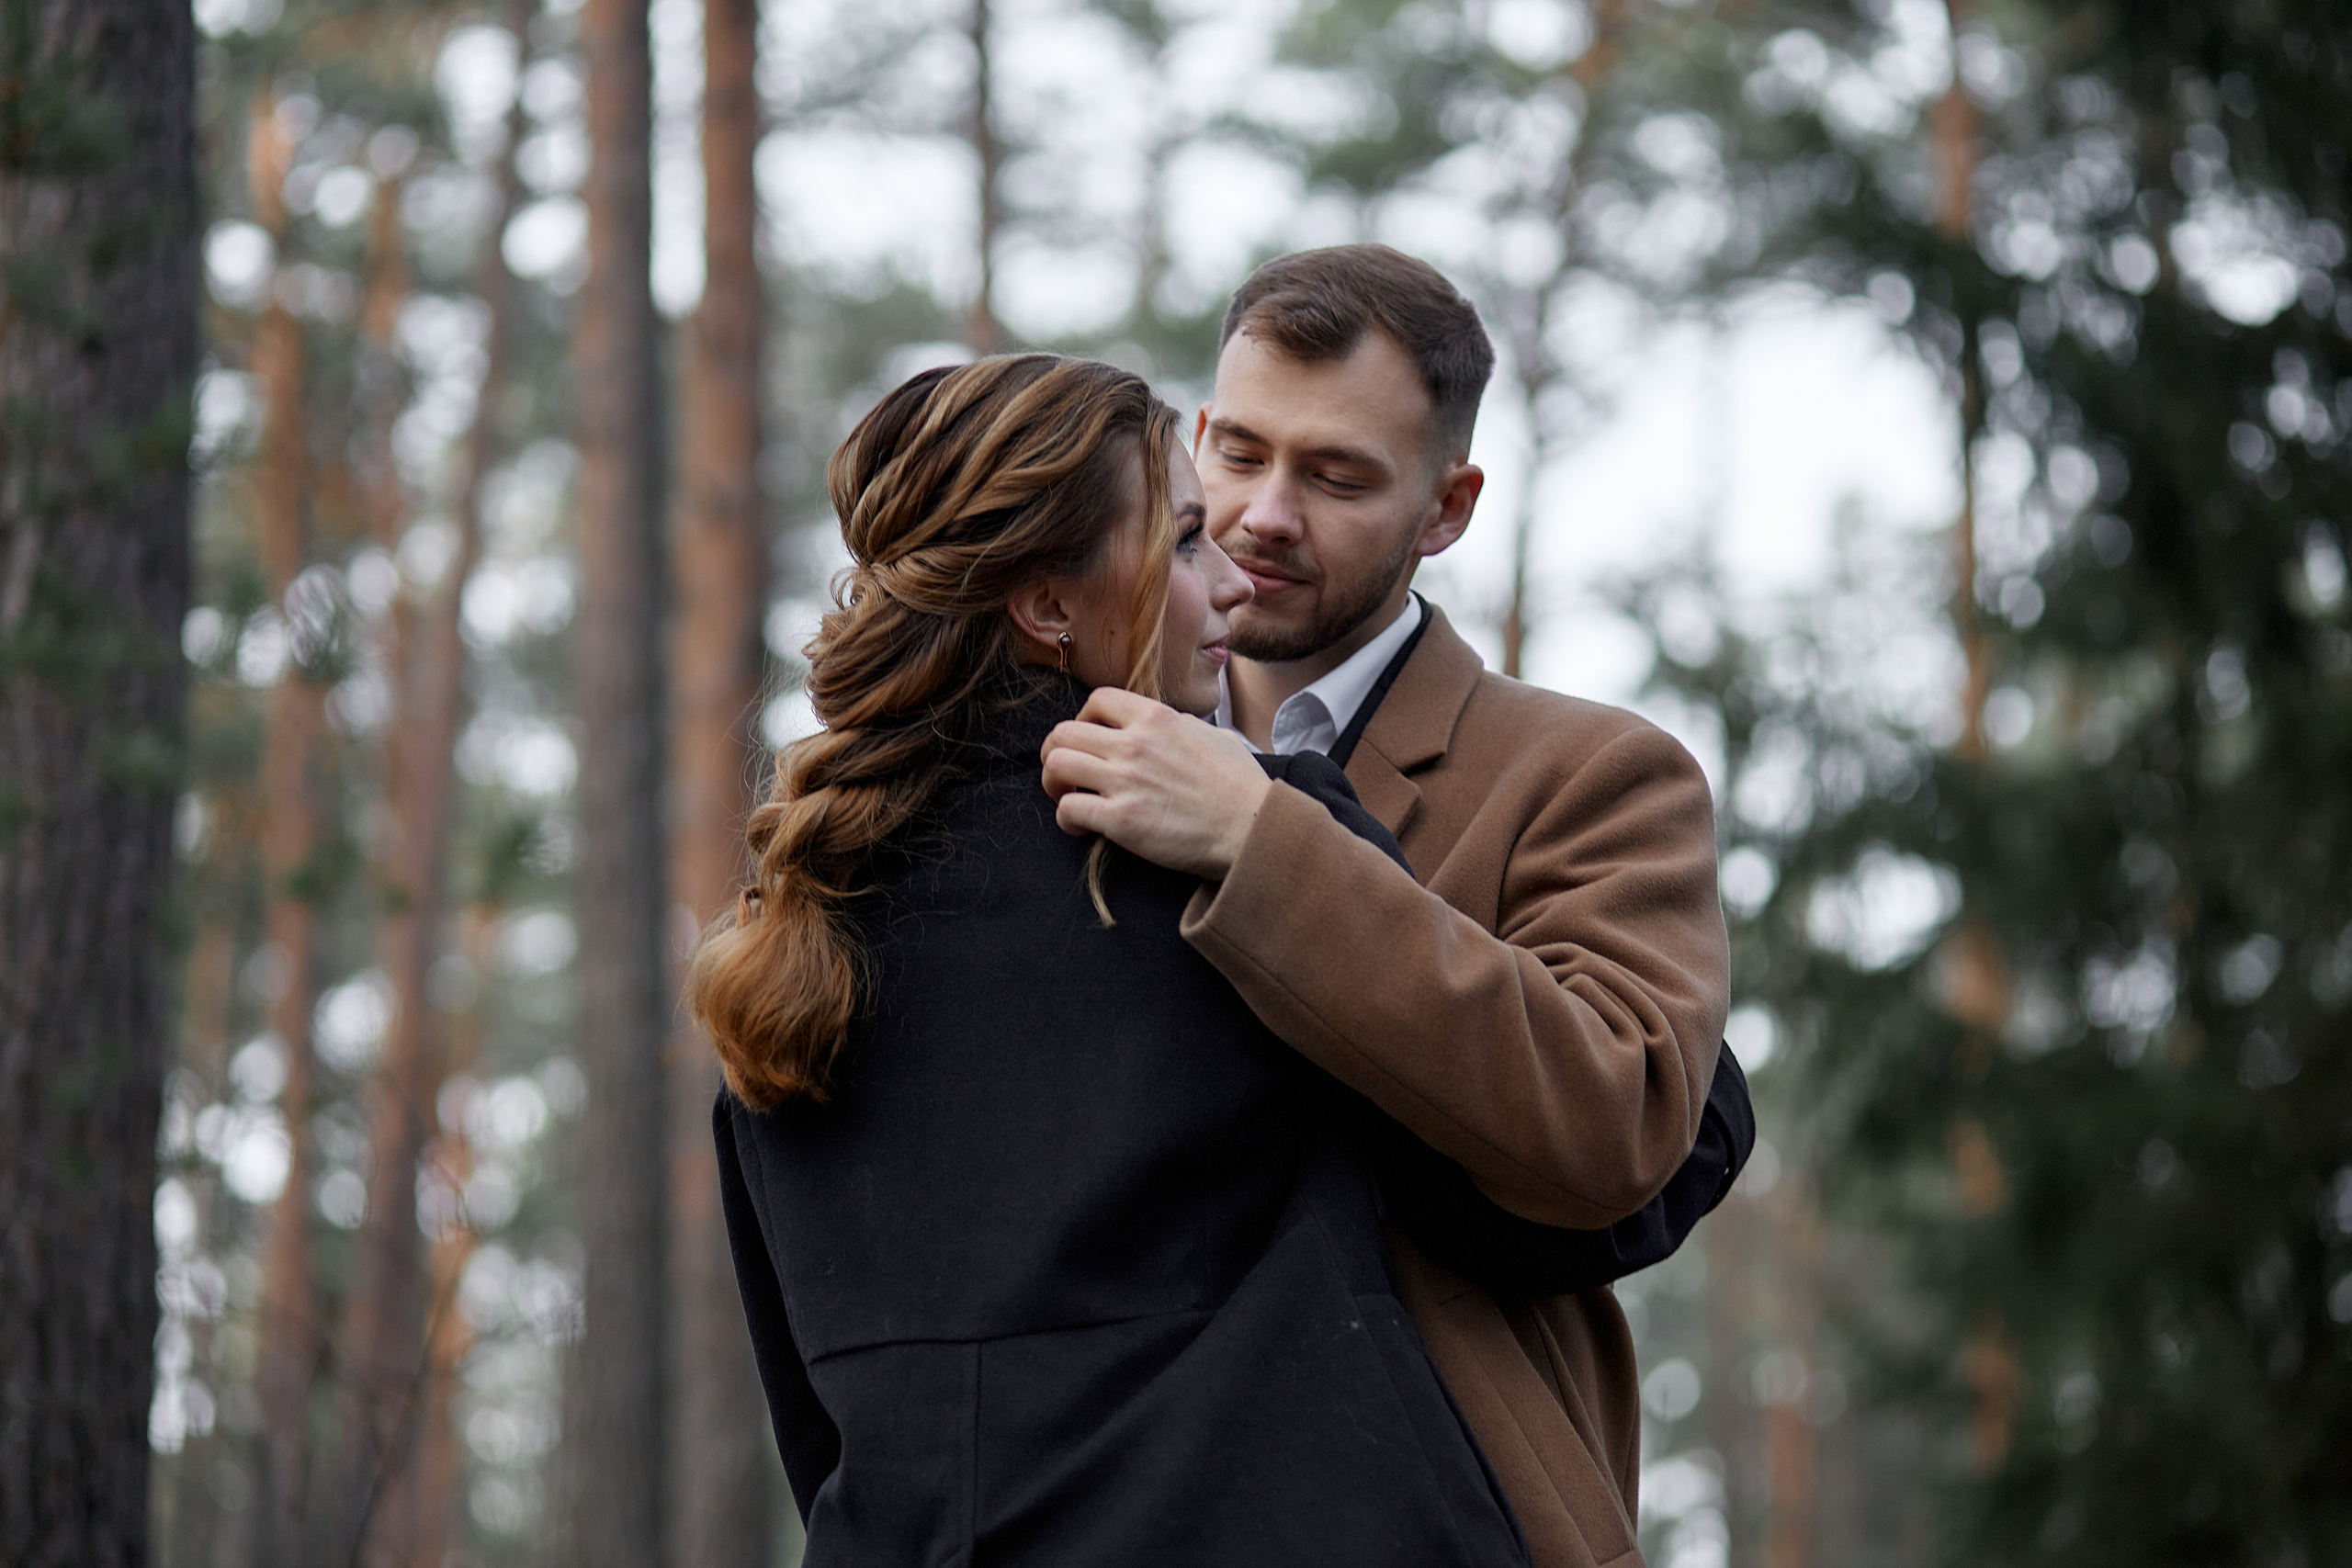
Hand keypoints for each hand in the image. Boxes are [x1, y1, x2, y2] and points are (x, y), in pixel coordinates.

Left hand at [1039, 687, 1272, 879]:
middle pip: (1063, 732)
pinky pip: (1068, 809)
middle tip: (1066, 773)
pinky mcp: (1121, 820)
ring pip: (1056, 765)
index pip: (1097, 699)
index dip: (1084, 719)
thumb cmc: (1240, 786)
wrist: (1252, 827)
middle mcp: (1135, 744)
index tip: (1090, 738)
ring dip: (1053, 783)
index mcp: (1156, 718)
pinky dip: (1066, 819)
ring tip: (1068, 797)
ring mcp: (1125, 781)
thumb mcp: (1214, 736)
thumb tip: (1172, 725)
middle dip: (1056, 752)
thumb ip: (1183, 726)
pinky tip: (1082, 828)